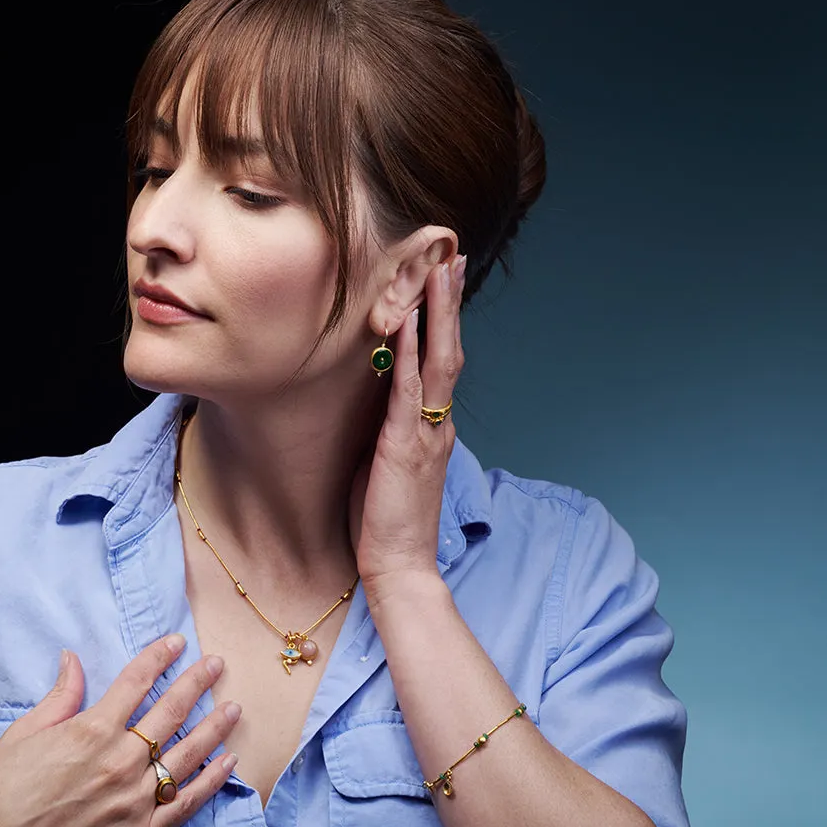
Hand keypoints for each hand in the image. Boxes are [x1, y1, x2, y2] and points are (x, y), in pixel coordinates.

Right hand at [0, 636, 239, 826]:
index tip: (176, 642)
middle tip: (216, 665)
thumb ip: (60, 696)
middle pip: (169, 712)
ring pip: (186, 755)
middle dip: (196, 683)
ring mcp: (133, 800)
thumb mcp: (24, 733)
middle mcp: (119, 761)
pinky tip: (227, 763)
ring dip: (213, 728)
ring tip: (233, 708)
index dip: (158, 658)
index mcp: (90, 730)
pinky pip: (184, 804)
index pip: (135, 682)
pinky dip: (210, 782)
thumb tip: (72, 658)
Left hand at [351, 254, 466, 602]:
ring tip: (437, 274)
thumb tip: (378, 402)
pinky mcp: (404, 447)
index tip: (441, 282)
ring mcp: (424, 434)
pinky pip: (408, 394)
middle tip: (448, 259)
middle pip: (448, 350)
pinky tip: (405, 328)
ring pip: (438, 362)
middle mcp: (435, 425)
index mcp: (431, 428)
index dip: (443, 322)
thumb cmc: (387, 521)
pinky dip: (408, 357)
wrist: (399, 567)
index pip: (442, 363)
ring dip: (437, 316)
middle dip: (448, 304)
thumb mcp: (388, 465)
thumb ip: (390, 431)